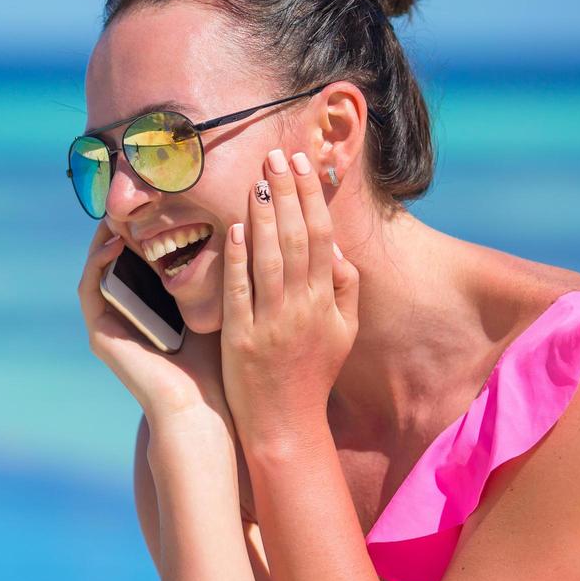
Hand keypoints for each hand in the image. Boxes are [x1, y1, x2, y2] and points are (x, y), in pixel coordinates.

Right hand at [77, 220, 232, 428]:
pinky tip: (113, 243)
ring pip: (97, 270)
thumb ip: (213, 276)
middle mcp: (124, 316)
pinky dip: (96, 263)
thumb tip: (237, 229)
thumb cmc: (217, 365)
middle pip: (115, 260)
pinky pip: (89, 290)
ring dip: (103, 238)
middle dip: (121, 227)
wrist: (201, 410)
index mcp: (148, 310)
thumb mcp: (215, 307)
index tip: (157, 200)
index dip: (144, 228)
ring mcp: (108, 326)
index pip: (139, 259)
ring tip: (117, 211)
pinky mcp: (99, 334)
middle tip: (132, 196)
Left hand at [220, 149, 359, 454]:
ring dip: (264, 216)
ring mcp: (273, 323)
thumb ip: (345, 290)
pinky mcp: (242, 339)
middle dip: (287, 194)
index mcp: (328, 303)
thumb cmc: (312, 375)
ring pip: (270, 259)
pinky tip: (234, 229)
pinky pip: (240, 291)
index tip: (300, 166)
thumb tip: (338, 250)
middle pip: (297, 240)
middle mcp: (303, 308)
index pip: (322, 238)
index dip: (310, 199)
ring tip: (258, 180)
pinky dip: (238, 259)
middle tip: (276, 156)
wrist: (286, 423)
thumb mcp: (342, 333)